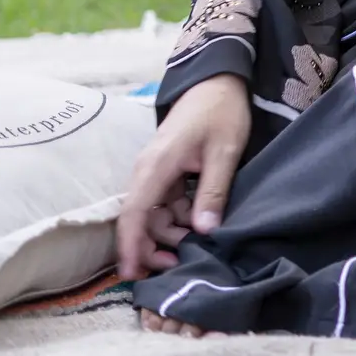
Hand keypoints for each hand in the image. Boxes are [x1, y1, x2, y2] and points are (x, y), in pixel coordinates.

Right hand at [116, 74, 250, 278]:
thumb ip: (213, 192)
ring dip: (169, 232)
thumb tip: (204, 232)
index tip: (132, 275)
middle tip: (179, 264)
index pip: (133, 214)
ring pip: (153, 213)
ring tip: (196, 244)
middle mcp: (147, 171)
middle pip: (139, 219)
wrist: (219, 81)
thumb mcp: (224, 152)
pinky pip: (164, 202)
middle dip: (153, 246)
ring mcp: (155, 171)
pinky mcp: (166, 171)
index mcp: (156, 166)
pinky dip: (178, 217)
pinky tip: (199, 223)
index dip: (131, 247)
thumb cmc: (221, 112)